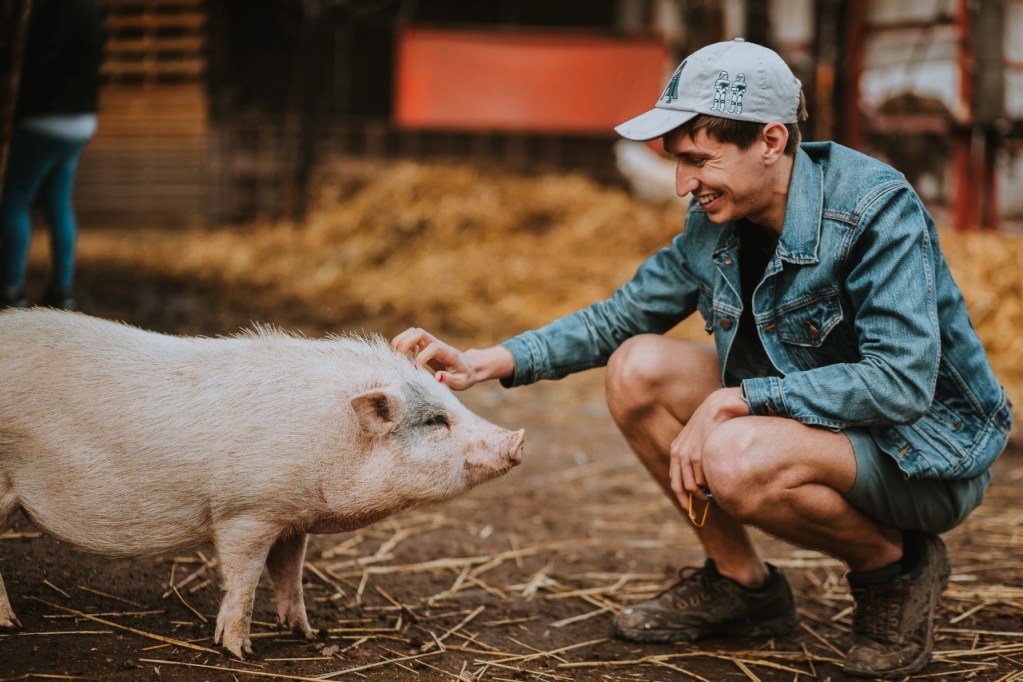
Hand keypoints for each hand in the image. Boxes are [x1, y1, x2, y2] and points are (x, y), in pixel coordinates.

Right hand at [390, 328, 479, 389]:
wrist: (468, 366)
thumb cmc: (464, 375)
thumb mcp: (461, 381)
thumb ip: (450, 379)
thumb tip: (437, 377)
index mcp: (448, 352)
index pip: (433, 347)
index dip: (422, 356)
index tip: (415, 370)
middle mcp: (438, 344)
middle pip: (419, 332)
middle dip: (406, 342)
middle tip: (399, 358)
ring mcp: (430, 343)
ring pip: (413, 332)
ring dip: (401, 340)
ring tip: (396, 356)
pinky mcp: (424, 345)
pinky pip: (410, 337)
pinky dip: (402, 343)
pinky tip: (401, 357)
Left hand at [668, 387, 749, 505]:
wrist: (719, 405)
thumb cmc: (714, 423)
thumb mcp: (700, 438)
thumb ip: (697, 455)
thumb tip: (704, 479)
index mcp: (676, 450)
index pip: (675, 481)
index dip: (682, 499)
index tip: (691, 511)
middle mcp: (678, 453)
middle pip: (681, 487)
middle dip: (693, 501)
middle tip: (706, 509)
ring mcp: (686, 454)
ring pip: (693, 486)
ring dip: (705, 495)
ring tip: (717, 496)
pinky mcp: (697, 454)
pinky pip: (702, 479)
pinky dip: (710, 487)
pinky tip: (720, 486)